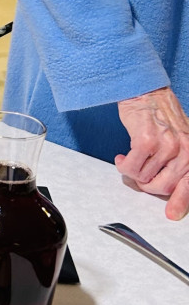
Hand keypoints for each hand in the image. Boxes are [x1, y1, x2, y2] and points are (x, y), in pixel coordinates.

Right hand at [116, 87, 188, 219]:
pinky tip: (122, 156)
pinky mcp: (146, 141)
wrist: (145, 89)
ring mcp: (166, 145)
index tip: (172, 215)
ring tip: (130, 159)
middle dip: (147, 185)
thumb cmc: (160, 112)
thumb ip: (178, 162)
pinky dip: (123, 165)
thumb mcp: (179, 137)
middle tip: (140, 175)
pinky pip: (131, 168)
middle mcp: (184, 148)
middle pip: (163, 186)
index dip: (180, 202)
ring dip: (133, 172)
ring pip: (144, 178)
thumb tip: (168, 188)